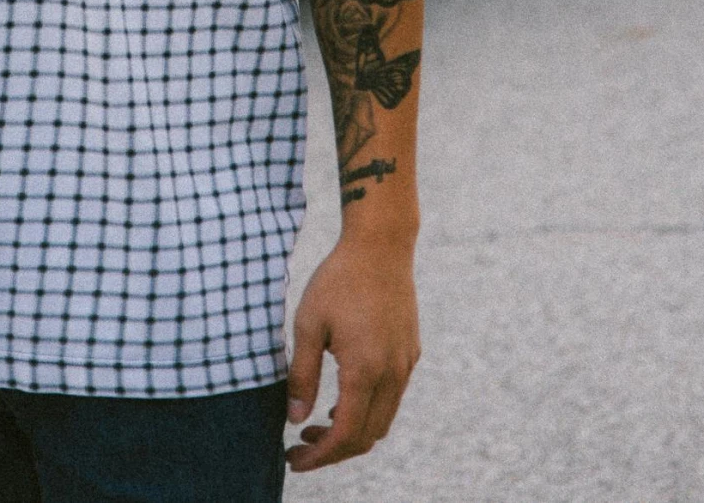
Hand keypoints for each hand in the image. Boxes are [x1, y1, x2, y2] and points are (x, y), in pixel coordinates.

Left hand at [285, 234, 419, 472]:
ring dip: (352, 432)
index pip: (344, 436)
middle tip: (300, 447)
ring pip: (382, 421)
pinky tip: (342, 398)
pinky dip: (368, 411)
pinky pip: (392, 398)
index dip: (319, 457)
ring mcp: (405, 364)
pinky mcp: (410, 353)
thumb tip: (294, 420)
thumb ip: (302, 375)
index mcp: (365, 369)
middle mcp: (392, 373)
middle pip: (367, 437)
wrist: (380, 244)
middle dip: (333, 451)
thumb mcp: (308, 323)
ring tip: (316, 425)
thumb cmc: (338, 279)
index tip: (293, 460)